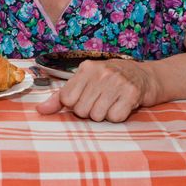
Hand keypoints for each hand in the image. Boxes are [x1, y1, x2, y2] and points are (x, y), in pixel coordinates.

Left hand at [36, 59, 158, 121]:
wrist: (146, 76)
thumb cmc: (110, 81)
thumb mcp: (85, 83)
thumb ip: (60, 97)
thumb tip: (40, 110)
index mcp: (85, 69)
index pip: (66, 99)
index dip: (75, 105)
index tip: (85, 99)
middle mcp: (100, 72)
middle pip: (81, 110)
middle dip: (90, 111)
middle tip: (101, 101)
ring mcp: (117, 81)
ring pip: (98, 115)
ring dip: (104, 115)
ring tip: (112, 103)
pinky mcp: (132, 92)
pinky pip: (115, 117)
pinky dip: (118, 116)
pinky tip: (122, 105)